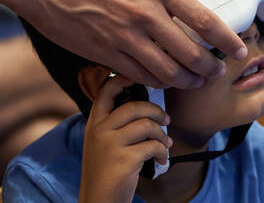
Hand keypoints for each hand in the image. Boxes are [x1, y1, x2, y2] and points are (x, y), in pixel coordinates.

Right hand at [16, 0, 247, 87]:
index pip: (204, 19)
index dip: (227, 39)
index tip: (239, 49)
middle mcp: (145, 14)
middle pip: (190, 52)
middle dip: (210, 68)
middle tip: (218, 72)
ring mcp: (124, 37)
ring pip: (167, 71)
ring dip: (187, 81)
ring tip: (197, 82)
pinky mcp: (105, 53)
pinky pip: (139, 76)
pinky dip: (157, 83)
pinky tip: (165, 82)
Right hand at [79, 75, 171, 202]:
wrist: (99, 202)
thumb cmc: (106, 171)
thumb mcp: (103, 143)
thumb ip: (116, 123)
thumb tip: (147, 106)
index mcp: (94, 123)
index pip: (107, 91)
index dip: (124, 78)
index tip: (142, 77)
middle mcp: (99, 130)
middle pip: (135, 106)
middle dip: (156, 111)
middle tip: (166, 120)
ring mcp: (110, 145)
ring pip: (147, 125)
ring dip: (162, 135)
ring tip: (165, 144)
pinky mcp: (123, 160)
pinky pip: (153, 146)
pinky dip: (162, 152)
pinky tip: (162, 159)